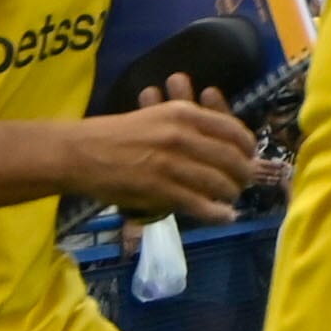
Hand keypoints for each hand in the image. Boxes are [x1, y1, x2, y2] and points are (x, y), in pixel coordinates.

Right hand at [64, 77, 259, 222]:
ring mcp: (171, 164)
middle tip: (242, 183)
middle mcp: (182, 135)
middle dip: (243, 175)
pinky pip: (200, 204)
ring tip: (230, 199)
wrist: (81, 152)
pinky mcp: (159, 189)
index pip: (234, 131)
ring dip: (231, 195)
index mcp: (184, 114)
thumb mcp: (159, 115)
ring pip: (220, 183)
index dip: (248, 148)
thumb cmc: (119, 133)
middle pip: (232, 159)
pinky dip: (217, 214)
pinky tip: (225, 217)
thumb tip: (226, 141)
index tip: (249, 157)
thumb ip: (192, 124)